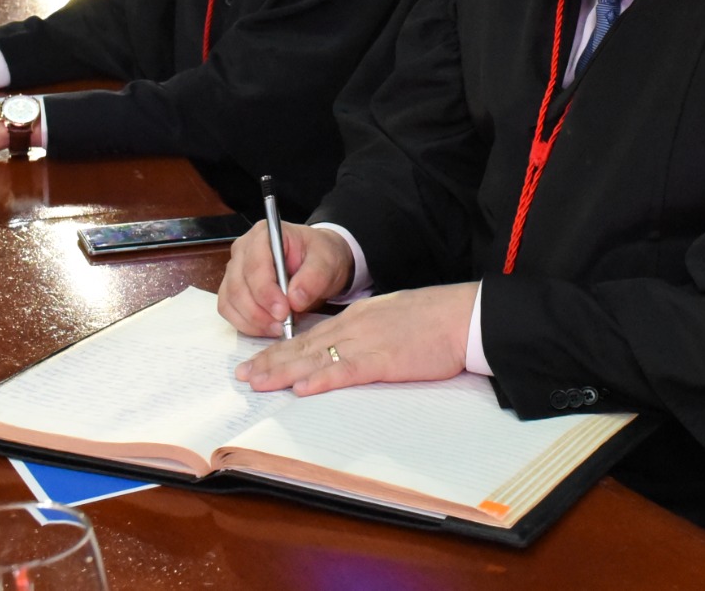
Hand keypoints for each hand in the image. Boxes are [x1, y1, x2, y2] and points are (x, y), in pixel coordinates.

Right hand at [218, 222, 354, 337]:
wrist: (318, 263)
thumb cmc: (320, 256)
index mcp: (265, 234)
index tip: (283, 311)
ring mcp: (235, 269)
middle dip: (259, 311)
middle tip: (283, 325)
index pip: (255, 265)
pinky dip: (246, 324)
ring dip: (252, 320)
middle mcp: (244, 250)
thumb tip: (295, 300)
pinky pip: (229, 310)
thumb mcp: (327, 262)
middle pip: (238, 285)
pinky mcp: (233, 289)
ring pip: (230, 300)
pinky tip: (266, 328)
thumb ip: (314, 277)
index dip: (266, 291)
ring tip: (278, 328)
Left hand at [235, 284, 478, 395]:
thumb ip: (367, 333)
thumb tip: (348, 352)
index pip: (310, 336)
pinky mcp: (385, 360)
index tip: (256, 362)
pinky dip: (323, 380)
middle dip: (270, 362)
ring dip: (283, 372)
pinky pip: (347, 371)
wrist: (463, 316)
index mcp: (358, 318)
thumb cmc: (434, 320)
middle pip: (304, 346)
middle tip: (242, 376)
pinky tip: (302, 388)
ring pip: (317, 358)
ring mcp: (368, 342)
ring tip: (257, 382)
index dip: (279, 350)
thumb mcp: (392, 319)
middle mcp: (355, 327)